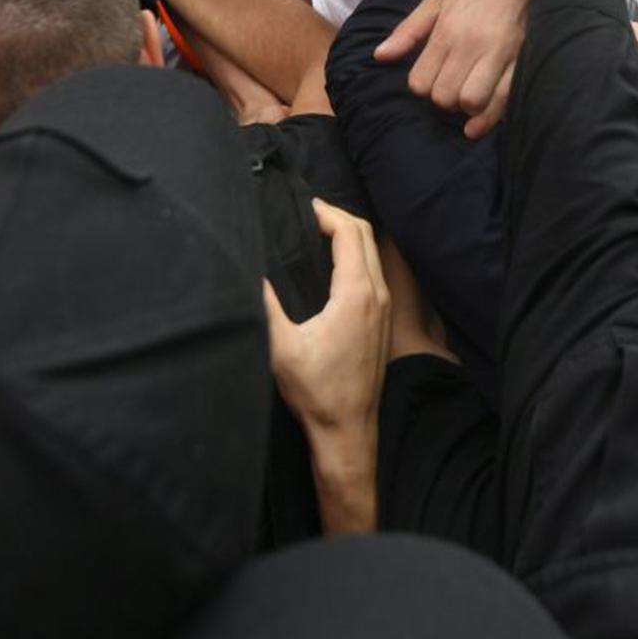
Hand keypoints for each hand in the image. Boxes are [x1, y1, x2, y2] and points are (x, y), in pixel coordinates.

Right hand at [263, 199, 390, 441]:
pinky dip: (356, 255)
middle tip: (308, 214)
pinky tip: (332, 264)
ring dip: (349, 235)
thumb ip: (267, 304)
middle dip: (338, 217)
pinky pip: (374, 272)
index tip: (303, 208)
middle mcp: (378, 295)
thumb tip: (252, 272)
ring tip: (317, 232)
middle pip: (366, 235)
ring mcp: (385, 308)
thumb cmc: (316, 392)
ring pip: (372, 253)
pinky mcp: (384, 321)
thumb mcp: (281, 347)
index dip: (327, 213)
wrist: (348, 430)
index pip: (350, 233)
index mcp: (356, 294)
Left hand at [372, 0, 528, 139]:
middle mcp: (470, 45)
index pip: (420, 82)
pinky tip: (478, 124)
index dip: (422, 87)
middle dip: (442, 100)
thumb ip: (408, 31)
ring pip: (471, 102)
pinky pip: (504, 99)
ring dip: (466, 107)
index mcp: (446, 32)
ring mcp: (499, 55)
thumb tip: (379, 56)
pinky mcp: (522, 60)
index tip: (431, 78)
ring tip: (467, 95)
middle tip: (450, 87)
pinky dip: (489, 118)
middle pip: (443, 97)